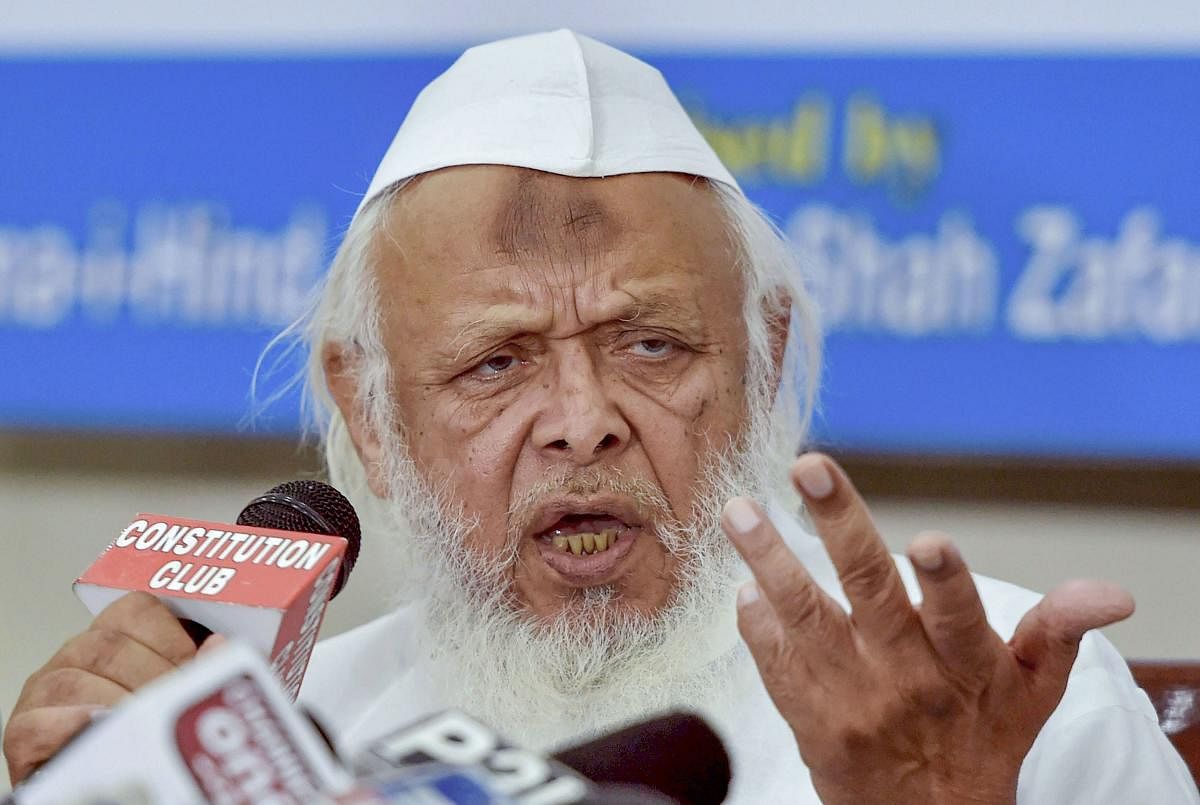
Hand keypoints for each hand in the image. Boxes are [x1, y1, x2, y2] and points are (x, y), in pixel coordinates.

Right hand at [3, 592, 216, 784]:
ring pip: (75, 681)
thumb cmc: (145, 738)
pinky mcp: (23, 733)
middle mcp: (74, 659)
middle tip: (175, 706)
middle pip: (108, 644)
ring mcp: (44, 694)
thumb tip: (220, 646)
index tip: (192, 665)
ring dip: (119, 704)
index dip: (170, 636)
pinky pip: (41, 722)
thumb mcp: (176, 701)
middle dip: (151, 675)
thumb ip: (200, 672)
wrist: (110, 786)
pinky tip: (104, 733)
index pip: (135, 611)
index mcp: (111, 642)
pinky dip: (76, 727)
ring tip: (148, 727)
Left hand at [721, 453, 1133, 804]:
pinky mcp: (808, 716)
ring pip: (805, 617)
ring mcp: (850, 697)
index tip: (932, 540)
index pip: (959, 618)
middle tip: (809, 468)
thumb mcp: (1033, 690)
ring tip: (739, 511)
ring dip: (768, 560)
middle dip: (840, 525)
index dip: (947, 582)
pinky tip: (743, 583)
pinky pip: (774, 662)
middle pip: (869, 592)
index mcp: (966, 667)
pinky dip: (756, 621)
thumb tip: (1112, 594)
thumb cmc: (981, 740)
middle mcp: (904, 677)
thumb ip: (1059, 629)